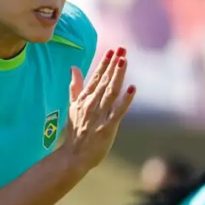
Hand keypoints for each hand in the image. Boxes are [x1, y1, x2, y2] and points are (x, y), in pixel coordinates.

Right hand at [63, 47, 134, 171]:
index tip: (112, 51)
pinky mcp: (107, 127)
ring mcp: (99, 116)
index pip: (95, 77)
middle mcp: (91, 105)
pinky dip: (125, 100)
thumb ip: (75, 86)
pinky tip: (132, 88)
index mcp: (84, 99)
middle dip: (113, 64)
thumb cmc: (75, 131)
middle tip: (122, 49)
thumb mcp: (72, 106)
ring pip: (111, 92)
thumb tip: (74, 68)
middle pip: (104, 81)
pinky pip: (118, 111)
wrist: (73, 155)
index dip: (104, 63)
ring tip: (124, 61)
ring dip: (118, 76)